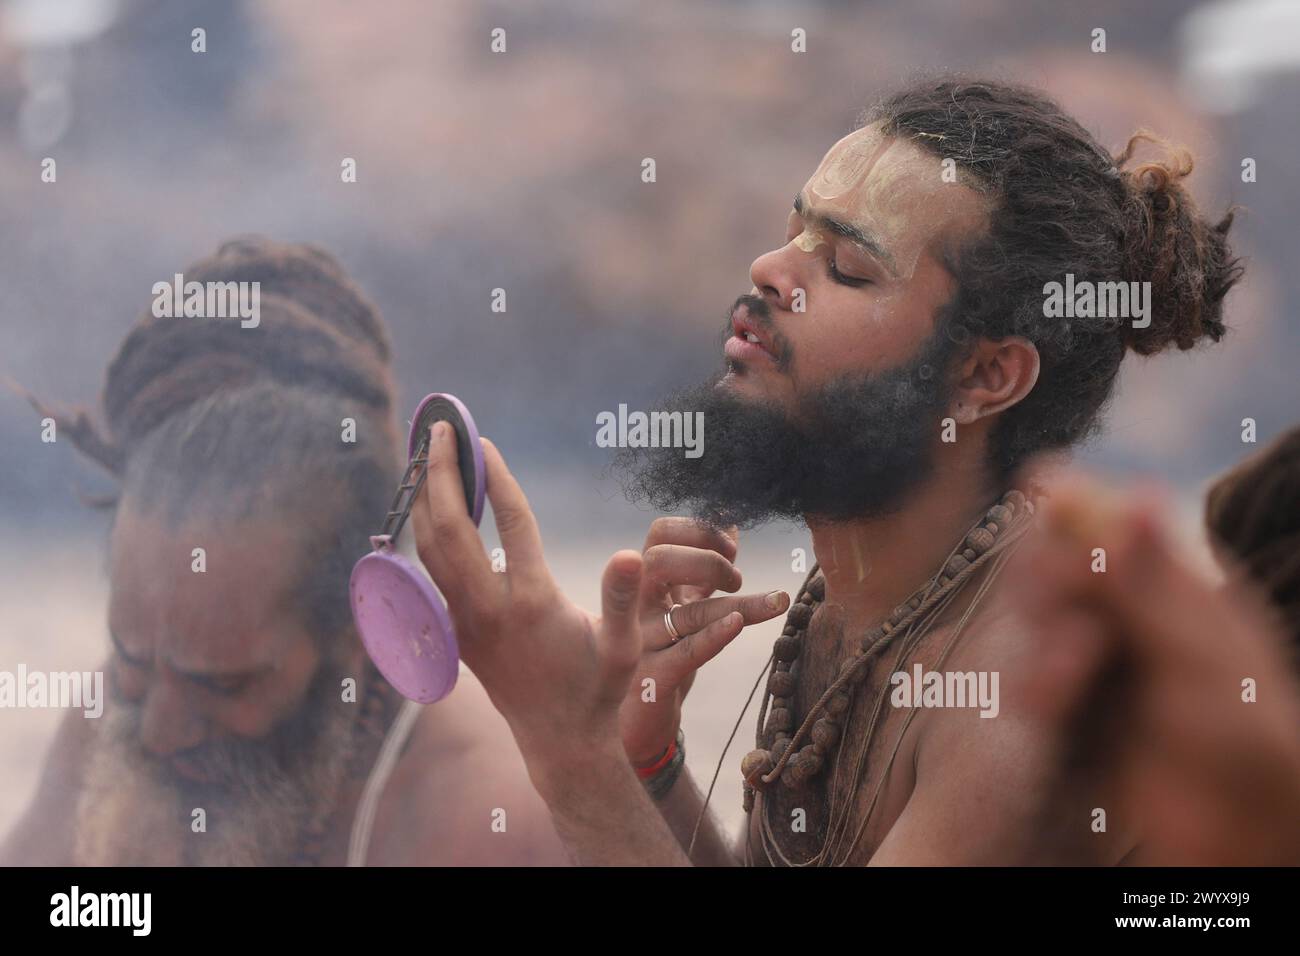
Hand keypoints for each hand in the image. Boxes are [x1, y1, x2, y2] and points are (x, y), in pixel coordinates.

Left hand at [411, 422, 642, 772]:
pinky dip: (426, 532)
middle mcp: (488, 608)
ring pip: (430, 548)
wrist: (560, 742)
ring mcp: (464, 621)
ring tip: (427, 454)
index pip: (510, 522)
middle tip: (439, 428)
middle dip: (442, 472)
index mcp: (532, 602)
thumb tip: (631, 555)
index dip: (498, 476)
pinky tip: (431, 509)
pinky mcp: (455, 632)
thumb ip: (623, 599)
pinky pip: (429, 573)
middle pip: (451, 526)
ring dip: (425, 497)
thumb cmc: (599, 691)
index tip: (485, 440)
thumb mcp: (624, 648)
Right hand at [620, 518, 790, 765]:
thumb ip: (704, 568)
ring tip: (777, 601)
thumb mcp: (685, 603)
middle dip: (707, 560)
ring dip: (739, 604)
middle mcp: (637, 607)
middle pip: (659, 560)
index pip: (661, 533)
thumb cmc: (665, 651)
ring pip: (687, 613)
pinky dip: (715, 636)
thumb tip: (730, 525)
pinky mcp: (652, 679)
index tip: (731, 548)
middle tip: (737, 579)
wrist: (640, 718)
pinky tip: (738, 625)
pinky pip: (686, 652)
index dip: (699, 531)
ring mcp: (642, 643)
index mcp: (646, 582)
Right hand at [1008, 475, 1299, 864]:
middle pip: (1058, 565)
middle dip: (1049, 580)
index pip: (1112, 524)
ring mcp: (1099, 664)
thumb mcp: (1204, 654)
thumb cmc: (1247, 740)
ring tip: (1074, 673)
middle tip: (1070, 611)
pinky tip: (1052, 704)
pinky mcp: (1073, 713)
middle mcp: (1129, 616)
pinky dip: (1035, 686)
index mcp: (1175, 587)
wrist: (1240, 836)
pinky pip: (1031, 682)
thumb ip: (1152, 583)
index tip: (1035, 482)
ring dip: (1043, 639)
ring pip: (1037, 621)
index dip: (1072, 500)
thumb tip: (1137, 489)